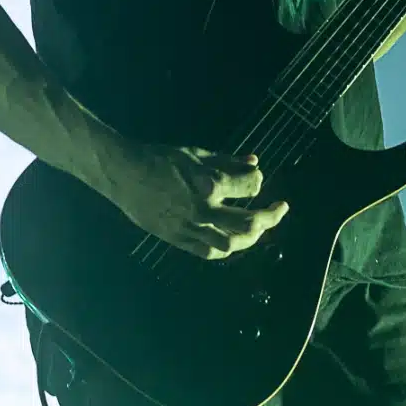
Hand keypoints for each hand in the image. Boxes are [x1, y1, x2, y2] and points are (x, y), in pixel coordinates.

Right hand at [98, 142, 289, 259]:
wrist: (124, 174)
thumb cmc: (160, 159)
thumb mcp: (196, 153)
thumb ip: (228, 161)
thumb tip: (254, 161)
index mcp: (209, 183)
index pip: (250, 186)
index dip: (259, 181)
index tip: (258, 178)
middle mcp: (204, 209)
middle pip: (249, 222)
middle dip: (271, 217)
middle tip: (281, 209)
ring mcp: (191, 228)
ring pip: (232, 243)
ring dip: (251, 237)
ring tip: (260, 228)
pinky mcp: (178, 239)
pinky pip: (209, 252)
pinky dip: (226, 248)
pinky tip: (234, 240)